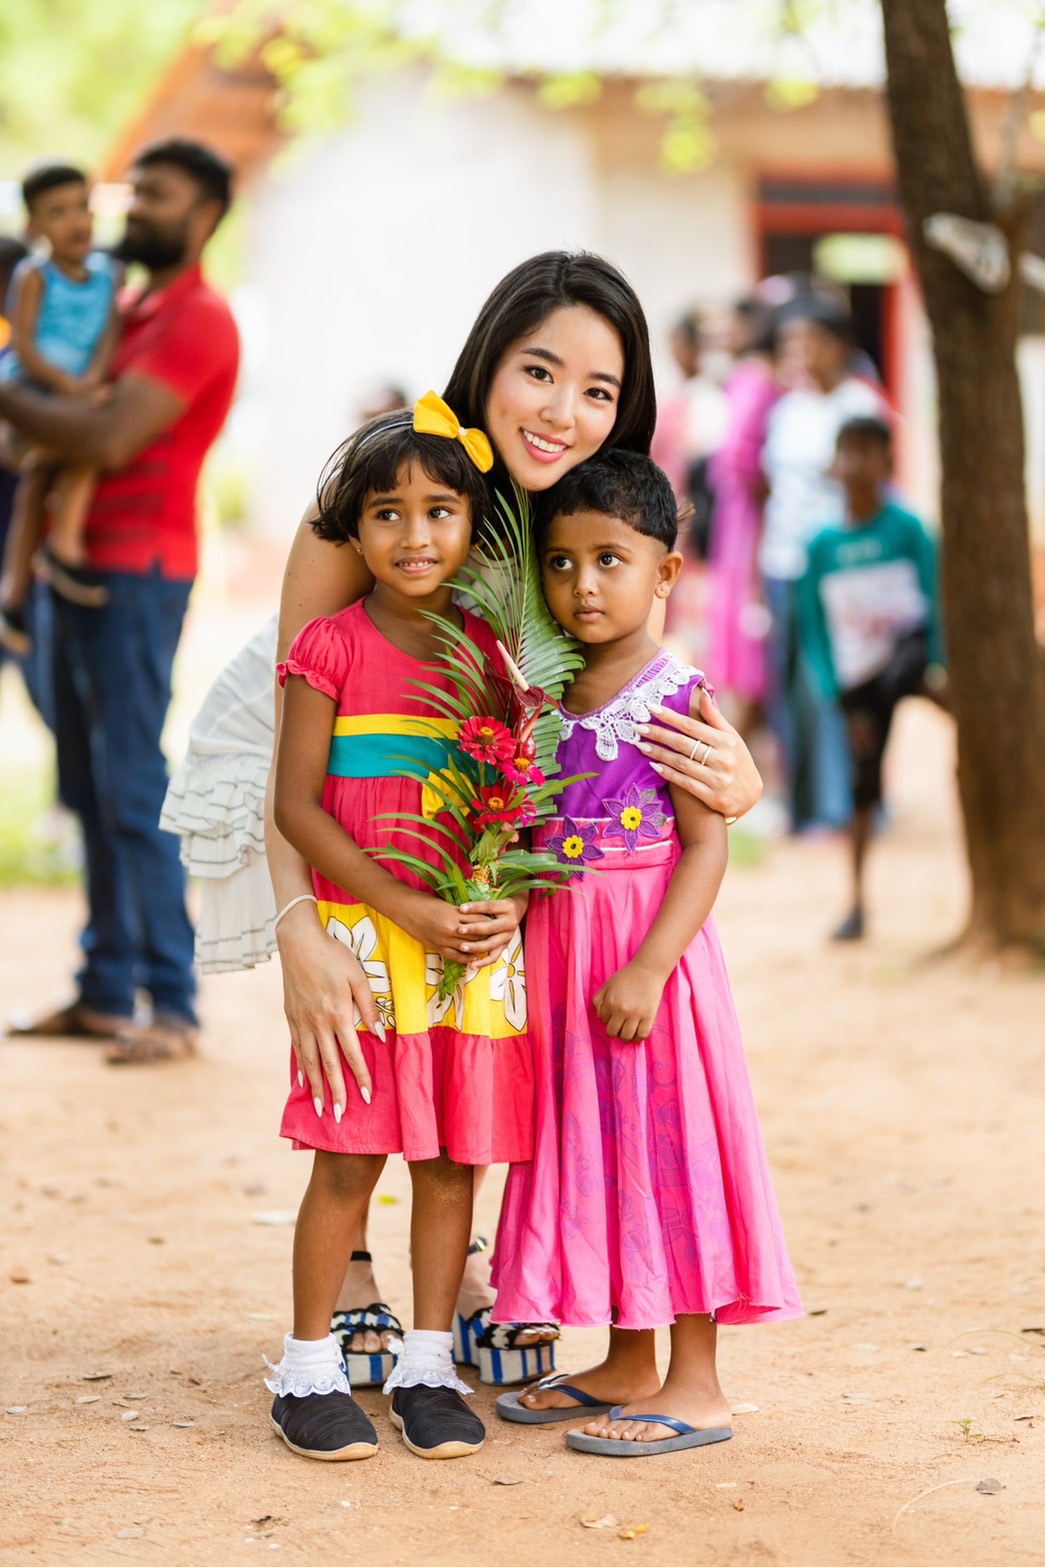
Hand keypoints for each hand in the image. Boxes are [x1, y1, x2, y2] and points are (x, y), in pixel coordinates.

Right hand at [276, 899, 378, 1117]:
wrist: (298, 942)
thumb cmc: (334, 956)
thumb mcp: (358, 977)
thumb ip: (369, 1007)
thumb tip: (380, 1035)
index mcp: (337, 1014)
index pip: (351, 1054)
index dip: (360, 1076)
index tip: (366, 1097)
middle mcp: (318, 1024)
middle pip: (328, 1066)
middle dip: (337, 1093)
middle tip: (341, 1117)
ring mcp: (301, 1022)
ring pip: (310, 1062)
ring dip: (316, 1088)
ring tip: (321, 1109)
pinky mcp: (291, 1017)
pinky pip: (296, 1049)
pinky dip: (300, 1068)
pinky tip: (302, 1082)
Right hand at [397, 892, 517, 965]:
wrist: (405, 909)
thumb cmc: (425, 902)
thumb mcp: (446, 904)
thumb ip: (460, 912)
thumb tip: (475, 917)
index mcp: (455, 914)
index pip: (479, 920)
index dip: (489, 921)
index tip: (496, 921)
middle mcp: (451, 928)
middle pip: (477, 934)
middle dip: (488, 935)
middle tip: (497, 936)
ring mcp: (444, 939)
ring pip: (468, 946)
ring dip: (479, 947)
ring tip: (489, 947)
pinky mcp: (437, 947)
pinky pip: (456, 956)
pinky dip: (467, 957)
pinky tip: (474, 957)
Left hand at [456, 894, 526, 969]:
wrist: (517, 910)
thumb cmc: (499, 903)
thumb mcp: (495, 899)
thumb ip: (481, 904)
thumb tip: (461, 906)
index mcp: (507, 907)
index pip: (489, 907)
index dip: (475, 907)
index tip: (461, 909)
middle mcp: (510, 922)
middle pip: (491, 927)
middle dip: (474, 929)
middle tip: (459, 929)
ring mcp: (508, 936)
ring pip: (492, 944)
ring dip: (476, 947)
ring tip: (462, 947)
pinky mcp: (505, 946)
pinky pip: (494, 956)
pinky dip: (483, 962)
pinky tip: (471, 965)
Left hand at [592, 961, 665, 1041]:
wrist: (647, 970)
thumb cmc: (626, 977)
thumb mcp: (607, 985)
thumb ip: (598, 1000)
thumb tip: (600, 1016)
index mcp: (610, 1003)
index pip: (603, 1020)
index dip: (607, 1018)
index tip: (614, 1013)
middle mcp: (622, 1010)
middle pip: (612, 1032)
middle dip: (614, 1030)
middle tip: (619, 1025)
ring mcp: (636, 1015)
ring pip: (626, 1037)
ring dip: (625, 1036)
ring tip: (627, 1029)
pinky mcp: (649, 1016)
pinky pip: (642, 1035)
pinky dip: (638, 1037)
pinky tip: (637, 1031)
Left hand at [636, 685, 762, 818]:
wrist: (750, 796)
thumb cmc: (738, 760)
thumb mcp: (732, 737)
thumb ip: (714, 717)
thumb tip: (702, 693)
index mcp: (726, 741)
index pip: (692, 726)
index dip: (670, 717)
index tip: (651, 709)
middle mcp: (723, 759)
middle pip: (683, 744)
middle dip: (658, 734)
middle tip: (637, 727)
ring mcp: (718, 779)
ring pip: (681, 763)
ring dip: (658, 753)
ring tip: (640, 745)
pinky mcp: (712, 797)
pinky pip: (685, 783)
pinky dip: (668, 774)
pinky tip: (654, 765)